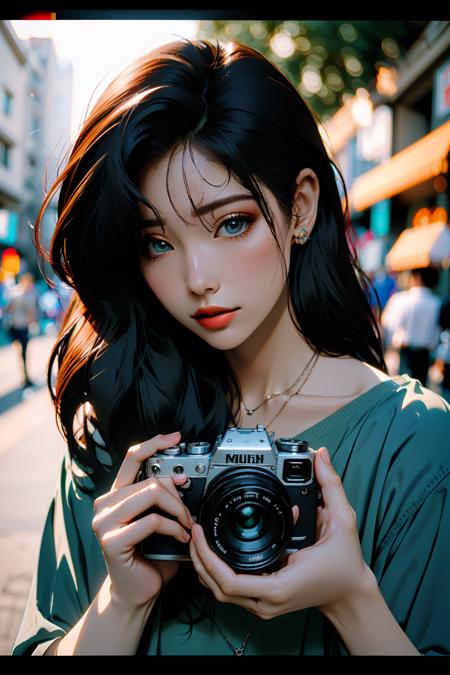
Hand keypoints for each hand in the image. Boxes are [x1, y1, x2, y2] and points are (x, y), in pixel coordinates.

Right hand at [92, 431, 192, 609]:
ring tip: (186, 525)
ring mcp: (105, 522)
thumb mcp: (157, 519)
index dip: (154, 443)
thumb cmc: (149, 556)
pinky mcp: (112, 540)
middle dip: (178, 495)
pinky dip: (173, 529)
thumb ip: (162, 497)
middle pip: (152, 479)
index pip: (132, 458)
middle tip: (189, 513)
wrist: (137, 592)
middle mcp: (105, 504)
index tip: (175, 437)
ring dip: (178, 511)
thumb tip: (182, 478)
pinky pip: (152, 521)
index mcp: (116, 495)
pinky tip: (180, 538)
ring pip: (153, 495)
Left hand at [189, 447, 376, 619]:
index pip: (229, 581)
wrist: (351, 594)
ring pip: (221, 593)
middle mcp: (268, 600)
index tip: (200, 532)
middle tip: (193, 531)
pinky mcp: (265, 603)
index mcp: (280, 584)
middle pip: (216, 588)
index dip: (207, 557)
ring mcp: (265, 606)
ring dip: (205, 569)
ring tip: (198, 540)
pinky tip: (215, 554)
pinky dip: (218, 574)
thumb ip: (331, 485)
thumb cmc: (346, 564)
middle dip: (199, 560)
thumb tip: (321, 457)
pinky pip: (232, 592)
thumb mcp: (343, 521)